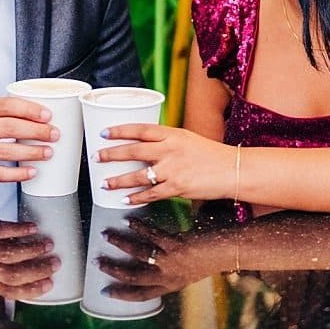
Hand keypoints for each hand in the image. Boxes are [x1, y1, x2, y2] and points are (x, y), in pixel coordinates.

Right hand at [0, 96, 55, 184]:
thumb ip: (11, 112)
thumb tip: (47, 117)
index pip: (8, 105)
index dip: (30, 109)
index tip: (48, 115)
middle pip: (10, 128)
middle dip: (37, 131)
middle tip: (54, 134)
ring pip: (6, 151)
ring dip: (31, 152)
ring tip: (48, 152)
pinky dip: (18, 174)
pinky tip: (32, 171)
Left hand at [0, 194, 57, 300]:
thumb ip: (12, 264)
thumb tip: (46, 265)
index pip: (8, 291)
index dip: (31, 290)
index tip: (51, 282)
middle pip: (10, 275)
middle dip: (37, 270)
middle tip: (56, 262)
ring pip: (6, 255)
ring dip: (31, 250)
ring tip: (48, 244)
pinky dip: (19, 230)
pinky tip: (34, 227)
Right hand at [94, 220, 205, 300]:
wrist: (229, 251)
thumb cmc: (209, 258)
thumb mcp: (188, 271)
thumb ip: (170, 271)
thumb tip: (149, 261)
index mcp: (171, 286)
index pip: (141, 295)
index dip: (122, 295)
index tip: (105, 291)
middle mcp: (169, 277)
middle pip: (133, 277)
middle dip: (113, 270)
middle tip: (97, 261)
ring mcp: (172, 262)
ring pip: (138, 254)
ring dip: (120, 244)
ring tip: (106, 235)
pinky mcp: (177, 245)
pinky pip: (152, 236)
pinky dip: (139, 227)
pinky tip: (129, 220)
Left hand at [97, 124, 238, 203]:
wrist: (232, 170)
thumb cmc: (211, 155)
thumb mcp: (188, 140)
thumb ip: (168, 143)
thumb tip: (145, 148)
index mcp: (173, 134)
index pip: (141, 129)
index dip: (120, 130)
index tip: (104, 133)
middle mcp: (170, 150)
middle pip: (133, 151)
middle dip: (111, 154)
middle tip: (97, 157)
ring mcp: (172, 169)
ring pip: (137, 175)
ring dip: (118, 180)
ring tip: (104, 183)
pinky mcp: (176, 187)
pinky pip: (150, 194)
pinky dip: (136, 198)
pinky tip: (126, 199)